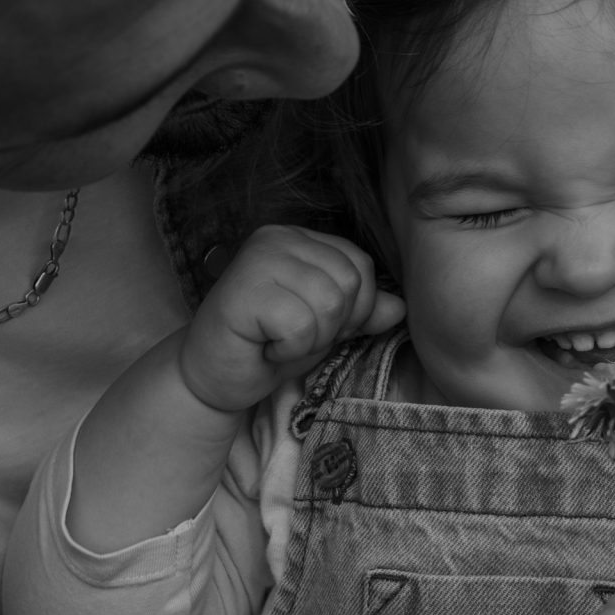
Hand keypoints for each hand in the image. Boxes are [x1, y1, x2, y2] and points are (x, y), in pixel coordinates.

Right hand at [178, 224, 401, 411]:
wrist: (214, 377)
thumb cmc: (268, 346)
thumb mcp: (326, 327)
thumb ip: (361, 314)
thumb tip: (400, 307)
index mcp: (299, 238)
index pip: (360, 264)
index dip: (353, 308)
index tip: (315, 326)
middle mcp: (277, 237)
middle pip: (349, 281)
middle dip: (332, 325)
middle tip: (293, 335)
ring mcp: (256, 260)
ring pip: (329, 303)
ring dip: (310, 339)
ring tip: (278, 340)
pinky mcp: (242, 291)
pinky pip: (300, 325)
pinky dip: (290, 349)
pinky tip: (263, 347)